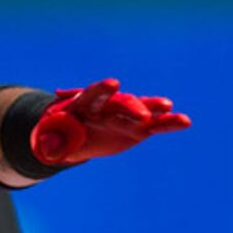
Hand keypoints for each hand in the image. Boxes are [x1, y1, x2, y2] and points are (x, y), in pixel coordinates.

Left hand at [31, 80, 189, 166]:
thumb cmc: (57, 135)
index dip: (101, 90)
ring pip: (140, 110)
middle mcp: (106, 106)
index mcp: (82, 105)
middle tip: (142, 114)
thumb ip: (51, 143)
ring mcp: (123, 115)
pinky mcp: (136, 128)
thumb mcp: (48, 140)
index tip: (112, 84)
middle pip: (119, 104)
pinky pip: (154, 125)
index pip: (91, 95)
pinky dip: (168, 123)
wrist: (72, 134)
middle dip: (131, 107)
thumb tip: (52, 148)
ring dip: (154, 109)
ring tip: (170, 109)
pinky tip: (184, 121)